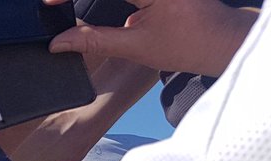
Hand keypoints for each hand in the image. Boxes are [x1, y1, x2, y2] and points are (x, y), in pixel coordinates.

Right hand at [46, 0, 256, 76]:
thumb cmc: (188, 44)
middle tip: (53, 4)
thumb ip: (94, 41)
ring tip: (64, 4)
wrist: (221, 39)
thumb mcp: (135, 46)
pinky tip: (90, 5)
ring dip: (94, 1)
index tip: (49, 2)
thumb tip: (59, 42)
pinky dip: (105, 0)